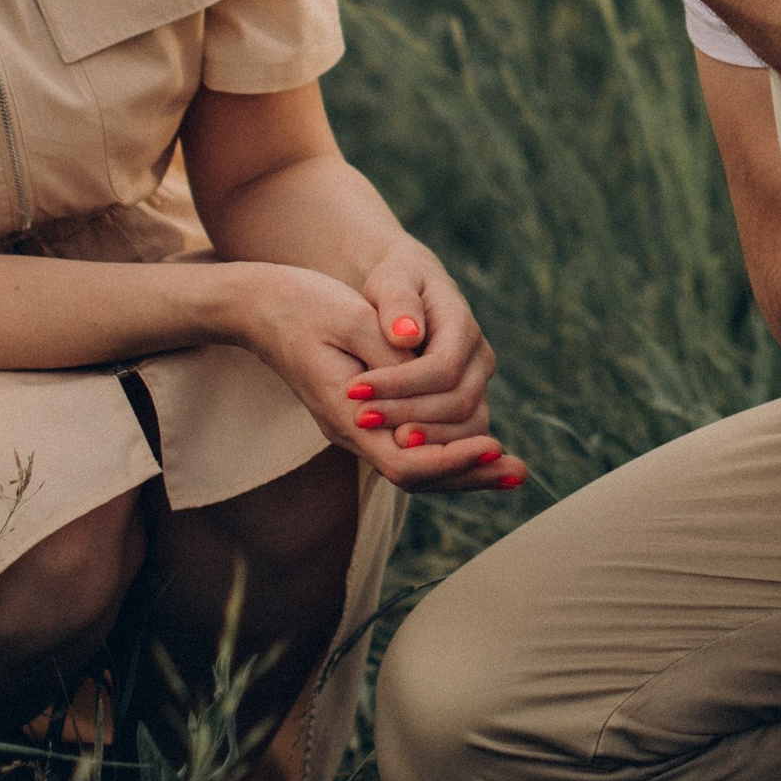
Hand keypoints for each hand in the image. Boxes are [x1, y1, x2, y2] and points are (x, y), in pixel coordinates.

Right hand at [222, 255, 524, 492]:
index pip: (406, 461)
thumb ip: (392, 355)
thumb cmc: (305, 304)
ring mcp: (356, 428)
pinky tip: (480, 444)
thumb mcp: (351, 319)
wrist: (261, 306)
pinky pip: (409, 445)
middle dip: (469, 474)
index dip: (453, 458)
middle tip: (518, 471)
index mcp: (345, 413)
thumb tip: (436, 379)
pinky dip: (446, 448)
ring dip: (463, 468)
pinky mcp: (365, 417)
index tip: (493, 446)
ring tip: (511, 467)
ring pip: (416, 466)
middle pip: (417, 476)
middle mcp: (352, 431)